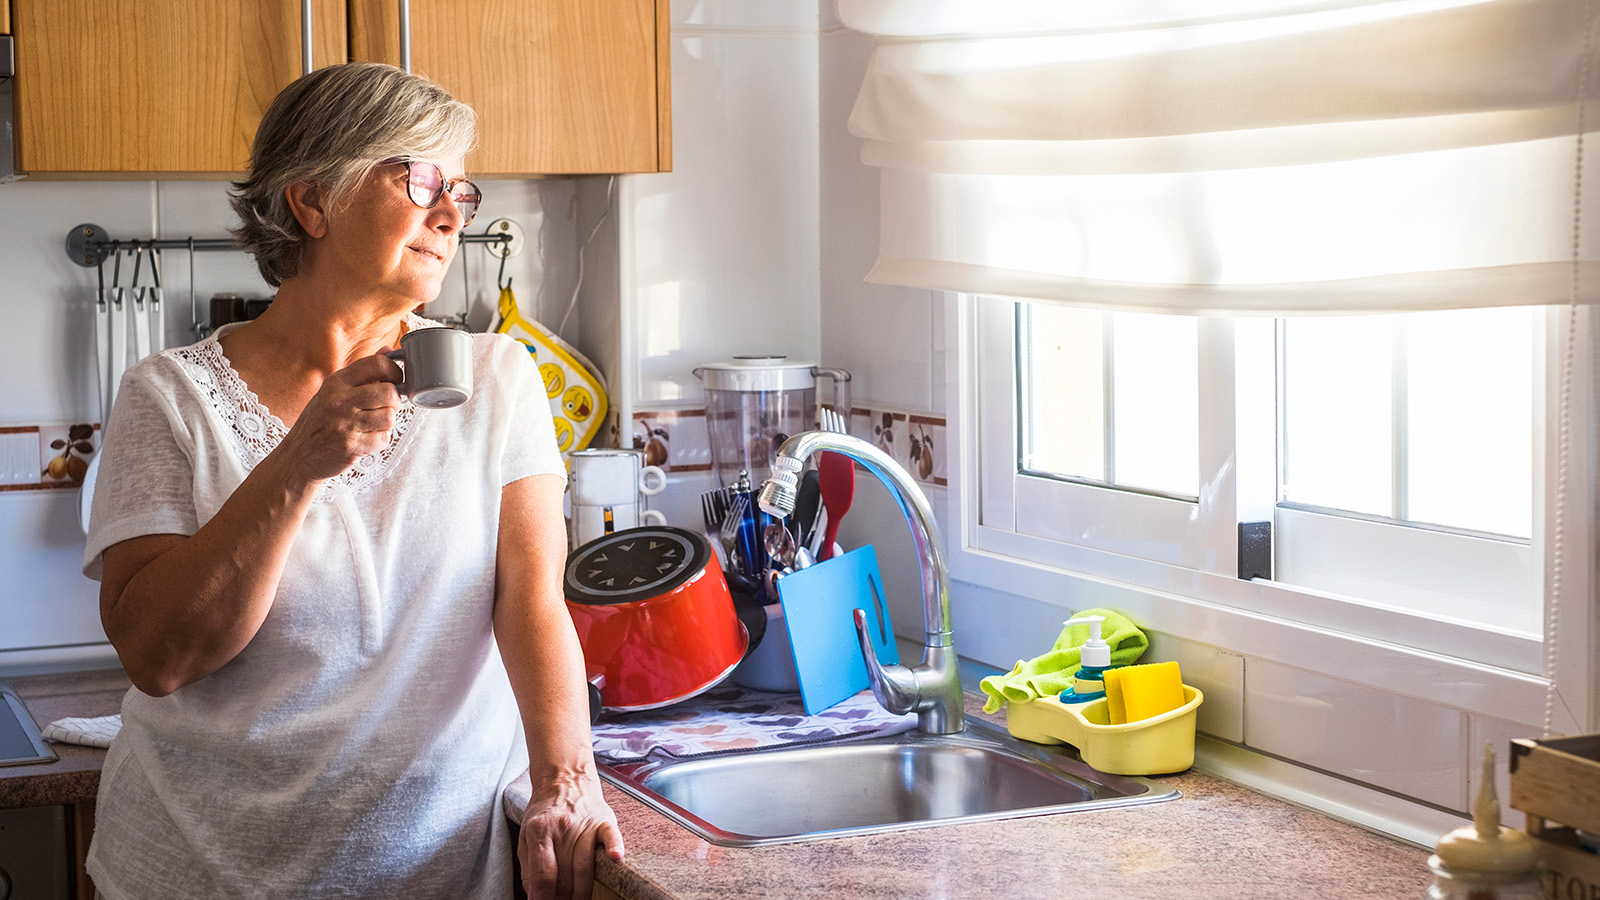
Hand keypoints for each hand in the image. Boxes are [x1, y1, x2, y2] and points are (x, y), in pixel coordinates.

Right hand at [276, 353, 403, 483]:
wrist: (298, 457)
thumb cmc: (320, 422)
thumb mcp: (333, 391)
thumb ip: (363, 372)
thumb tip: (389, 351)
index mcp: (336, 382)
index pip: (377, 364)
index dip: (395, 371)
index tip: (396, 380)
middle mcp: (339, 401)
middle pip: (389, 392)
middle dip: (394, 401)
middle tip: (386, 407)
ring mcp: (344, 424)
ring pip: (390, 417)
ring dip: (387, 423)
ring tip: (372, 424)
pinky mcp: (350, 447)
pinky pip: (383, 439)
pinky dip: (379, 441)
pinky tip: (366, 439)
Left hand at [518, 772, 624, 899]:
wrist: (565, 777)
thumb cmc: (545, 811)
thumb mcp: (526, 836)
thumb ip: (529, 868)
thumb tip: (535, 896)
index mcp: (540, 831)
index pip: (544, 876)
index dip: (543, 899)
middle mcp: (563, 828)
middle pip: (566, 878)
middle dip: (563, 899)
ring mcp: (585, 824)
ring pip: (586, 868)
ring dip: (582, 893)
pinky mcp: (604, 821)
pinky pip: (611, 836)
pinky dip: (614, 847)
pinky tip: (615, 858)